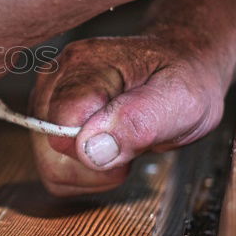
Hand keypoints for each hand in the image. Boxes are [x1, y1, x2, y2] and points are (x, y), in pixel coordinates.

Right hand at [29, 34, 231, 196]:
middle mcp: (56, 77)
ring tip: (124, 143)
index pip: (60, 130)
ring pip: (49, 163)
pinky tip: (111, 148)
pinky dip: (85, 171)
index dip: (97, 151)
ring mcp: (49, 96)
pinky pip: (53, 166)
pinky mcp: (50, 116)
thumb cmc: (185, 77)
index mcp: (84, 66)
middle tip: (132, 143)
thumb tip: (90, 149)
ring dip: (91, 170)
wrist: (185, 64)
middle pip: (49, 151)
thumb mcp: (181, 99)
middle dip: (95, 165)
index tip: (132, 141)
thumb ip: (137, 122)